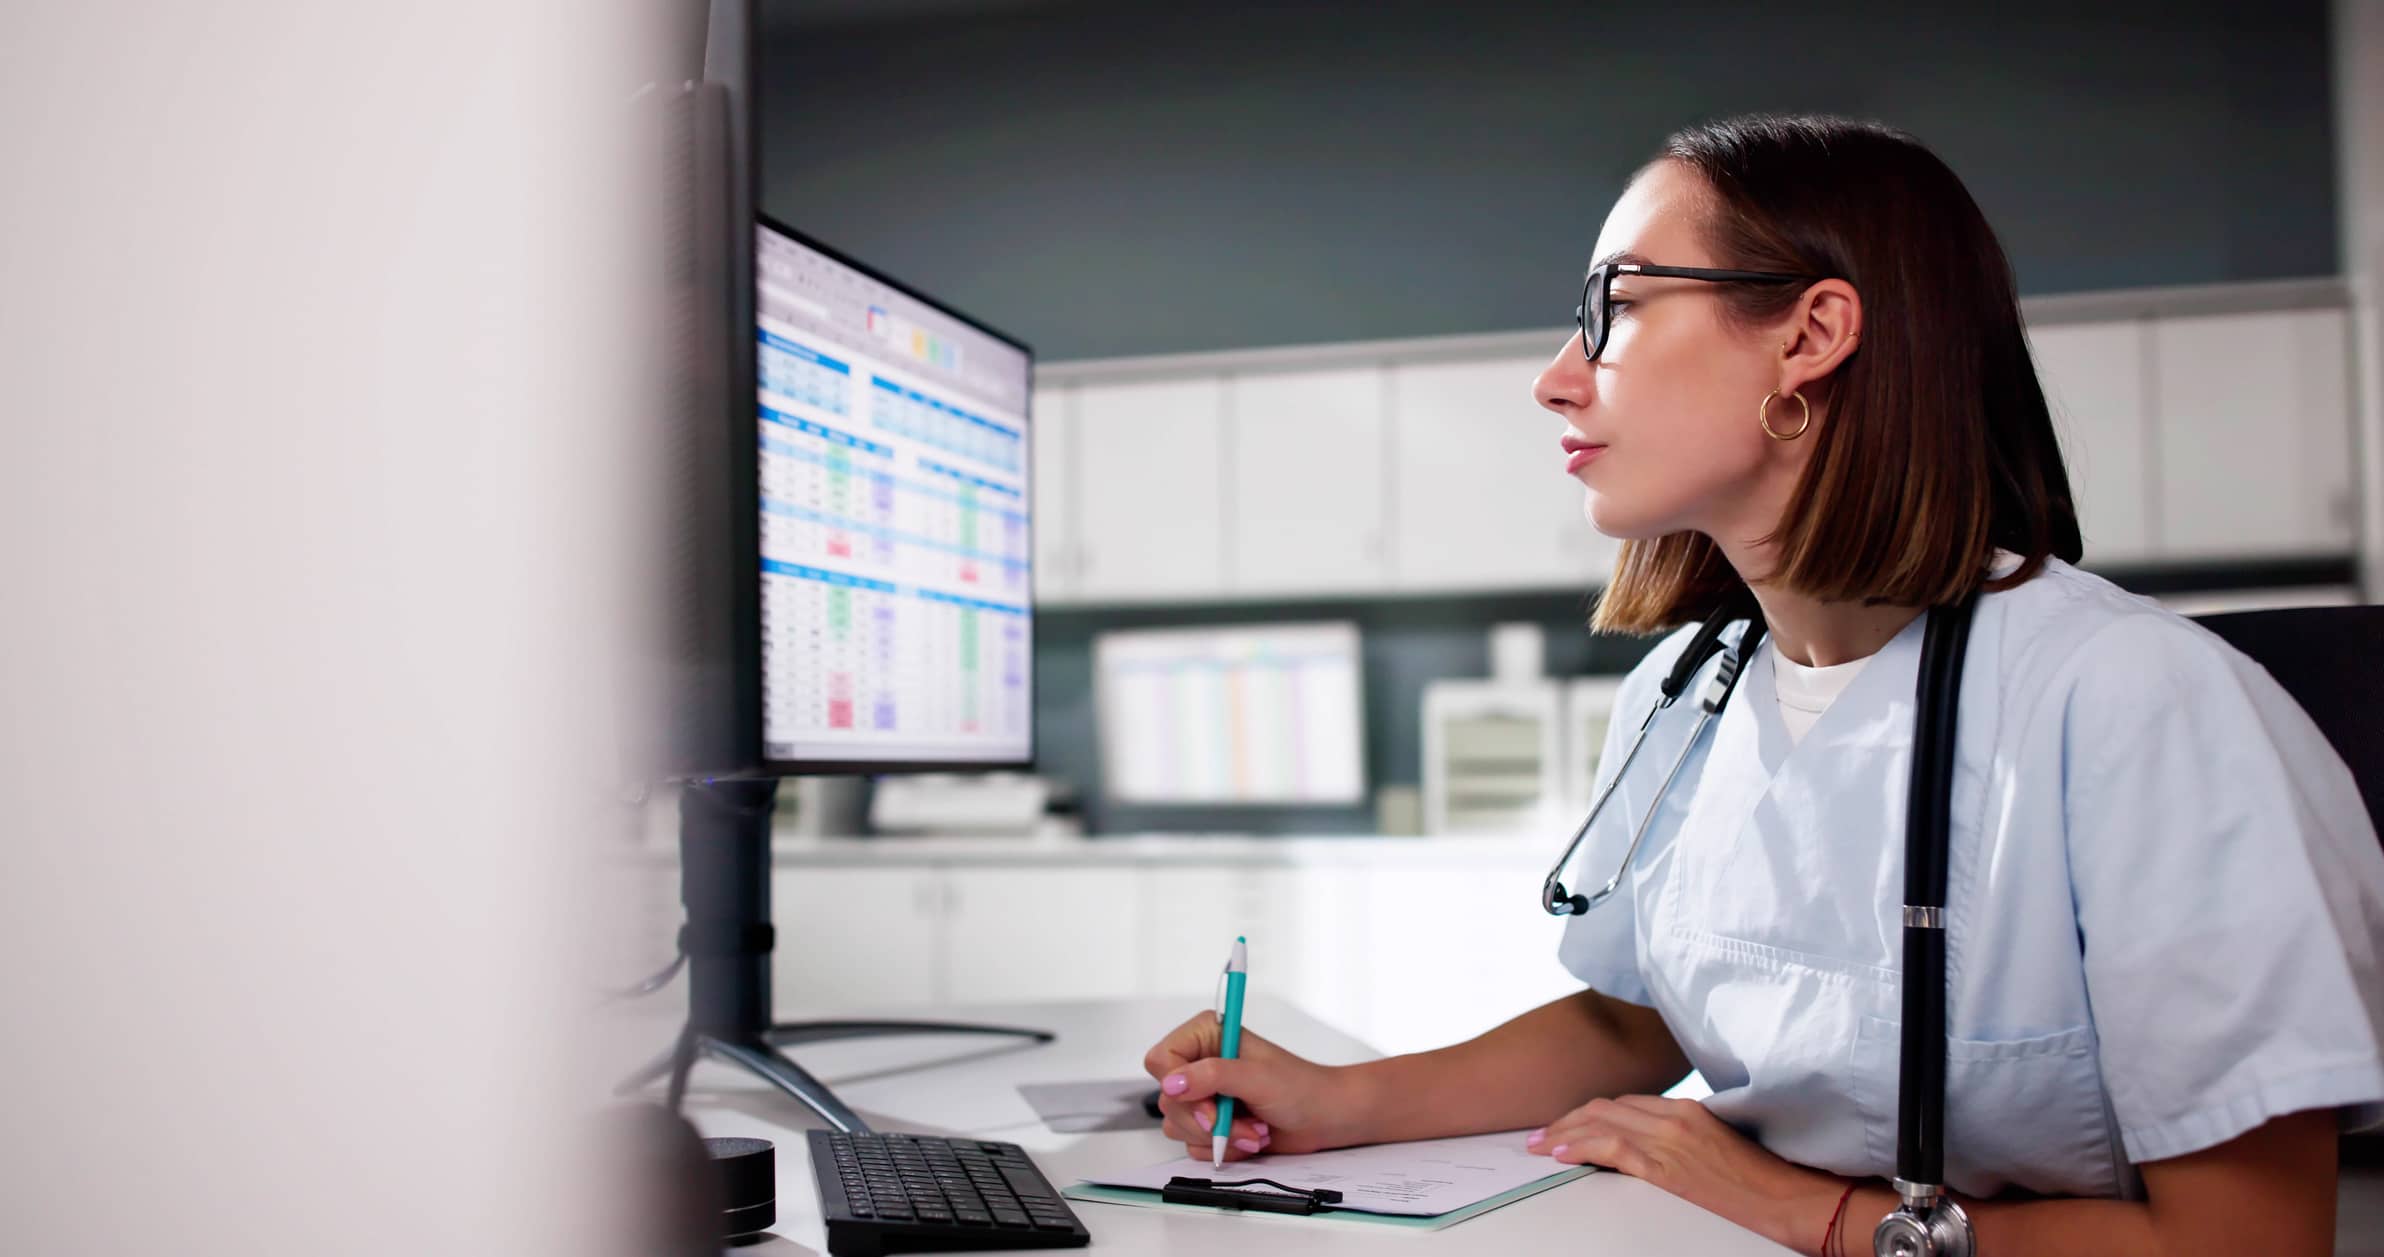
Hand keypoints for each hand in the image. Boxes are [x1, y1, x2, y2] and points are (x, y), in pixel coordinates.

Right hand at [1141, 1009, 1362, 1164]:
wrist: (1324, 1119)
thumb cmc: (1301, 1088)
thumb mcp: (1256, 1078)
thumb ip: (1212, 1076)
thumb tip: (1172, 1083)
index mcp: (1207, 1036)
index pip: (1163, 1058)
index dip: (1177, 1085)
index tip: (1206, 1104)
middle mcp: (1200, 1063)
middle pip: (1167, 1098)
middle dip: (1205, 1119)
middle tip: (1237, 1121)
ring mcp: (1204, 1095)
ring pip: (1177, 1124)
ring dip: (1217, 1135)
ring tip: (1252, 1130)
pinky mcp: (1209, 1123)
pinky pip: (1192, 1144)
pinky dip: (1221, 1148)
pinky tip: (1248, 1138)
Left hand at [1526, 1095, 1842, 1249]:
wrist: (1789, 1199)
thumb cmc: (1761, 1179)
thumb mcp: (1717, 1145)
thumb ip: (1684, 1137)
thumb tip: (1655, 1148)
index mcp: (1687, 1109)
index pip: (1625, 1103)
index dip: (1591, 1112)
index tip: (1569, 1123)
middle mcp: (1674, 1116)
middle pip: (1605, 1107)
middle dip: (1567, 1119)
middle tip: (1540, 1133)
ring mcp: (1669, 1139)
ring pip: (1600, 1123)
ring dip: (1562, 1133)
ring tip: (1537, 1145)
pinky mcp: (1666, 1166)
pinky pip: (1611, 1148)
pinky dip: (1579, 1147)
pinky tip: (1559, 1154)